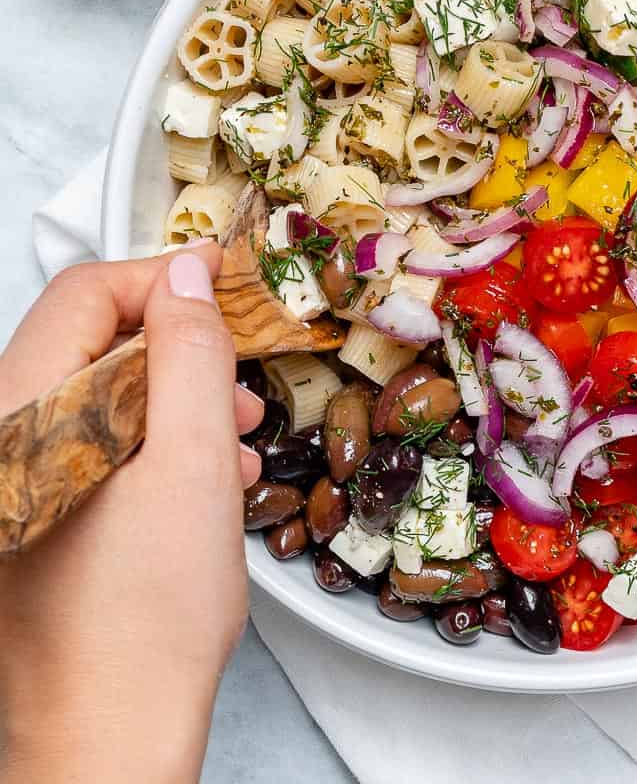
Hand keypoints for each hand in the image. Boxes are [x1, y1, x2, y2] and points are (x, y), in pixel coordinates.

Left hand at [0, 244, 263, 782]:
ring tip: (234, 433)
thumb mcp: (192, 462)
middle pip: (92, 344)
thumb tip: (188, 276)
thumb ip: (190, 354)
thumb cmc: (147, 616)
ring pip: (101, 399)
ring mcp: (16, 484)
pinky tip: (208, 478)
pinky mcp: (36, 517)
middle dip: (178, 349)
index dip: (164, 281)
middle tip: (239, 374)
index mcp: (22, 415)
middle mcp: (3, 443)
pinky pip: (97, 450)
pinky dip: (156, 446)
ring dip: (176, 401)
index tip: (224, 291)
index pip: (86, 295)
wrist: (110, 734)